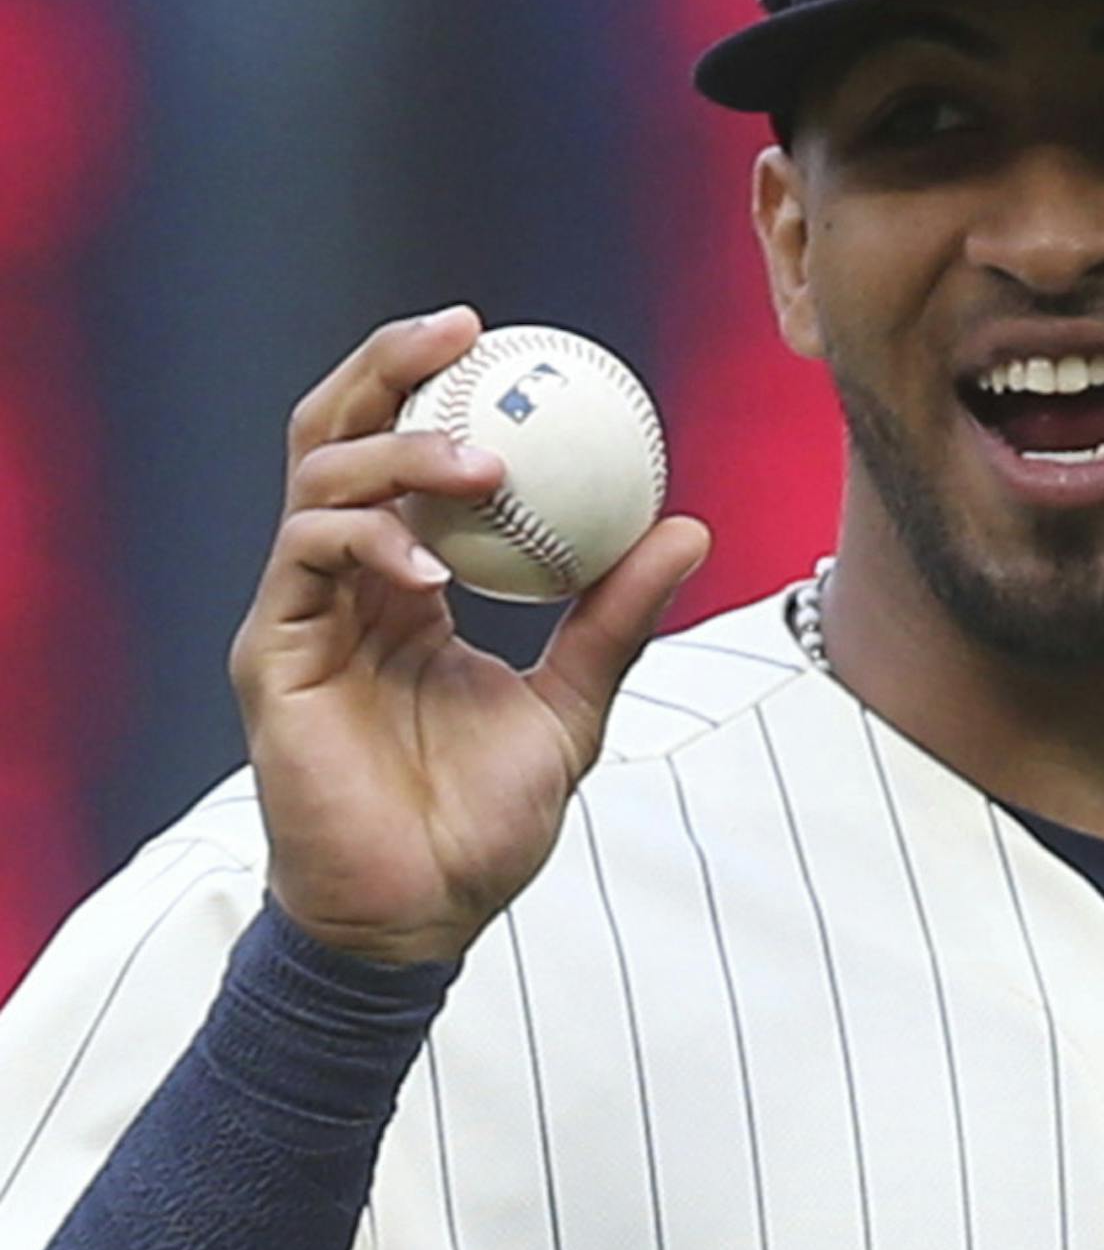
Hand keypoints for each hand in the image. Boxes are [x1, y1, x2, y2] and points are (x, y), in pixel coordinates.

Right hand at [231, 307, 709, 964]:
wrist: (422, 917)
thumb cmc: (483, 825)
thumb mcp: (573, 709)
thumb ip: (616, 621)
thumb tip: (687, 528)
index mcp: (403, 586)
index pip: (401, 454)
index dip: (437, 384)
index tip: (506, 341)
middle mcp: (342, 583)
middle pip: (339, 434)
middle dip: (391, 367)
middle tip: (467, 333)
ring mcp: (299, 613)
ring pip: (320, 478)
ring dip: (400, 452)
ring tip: (483, 465)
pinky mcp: (270, 654)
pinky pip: (304, 557)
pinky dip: (367, 537)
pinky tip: (431, 566)